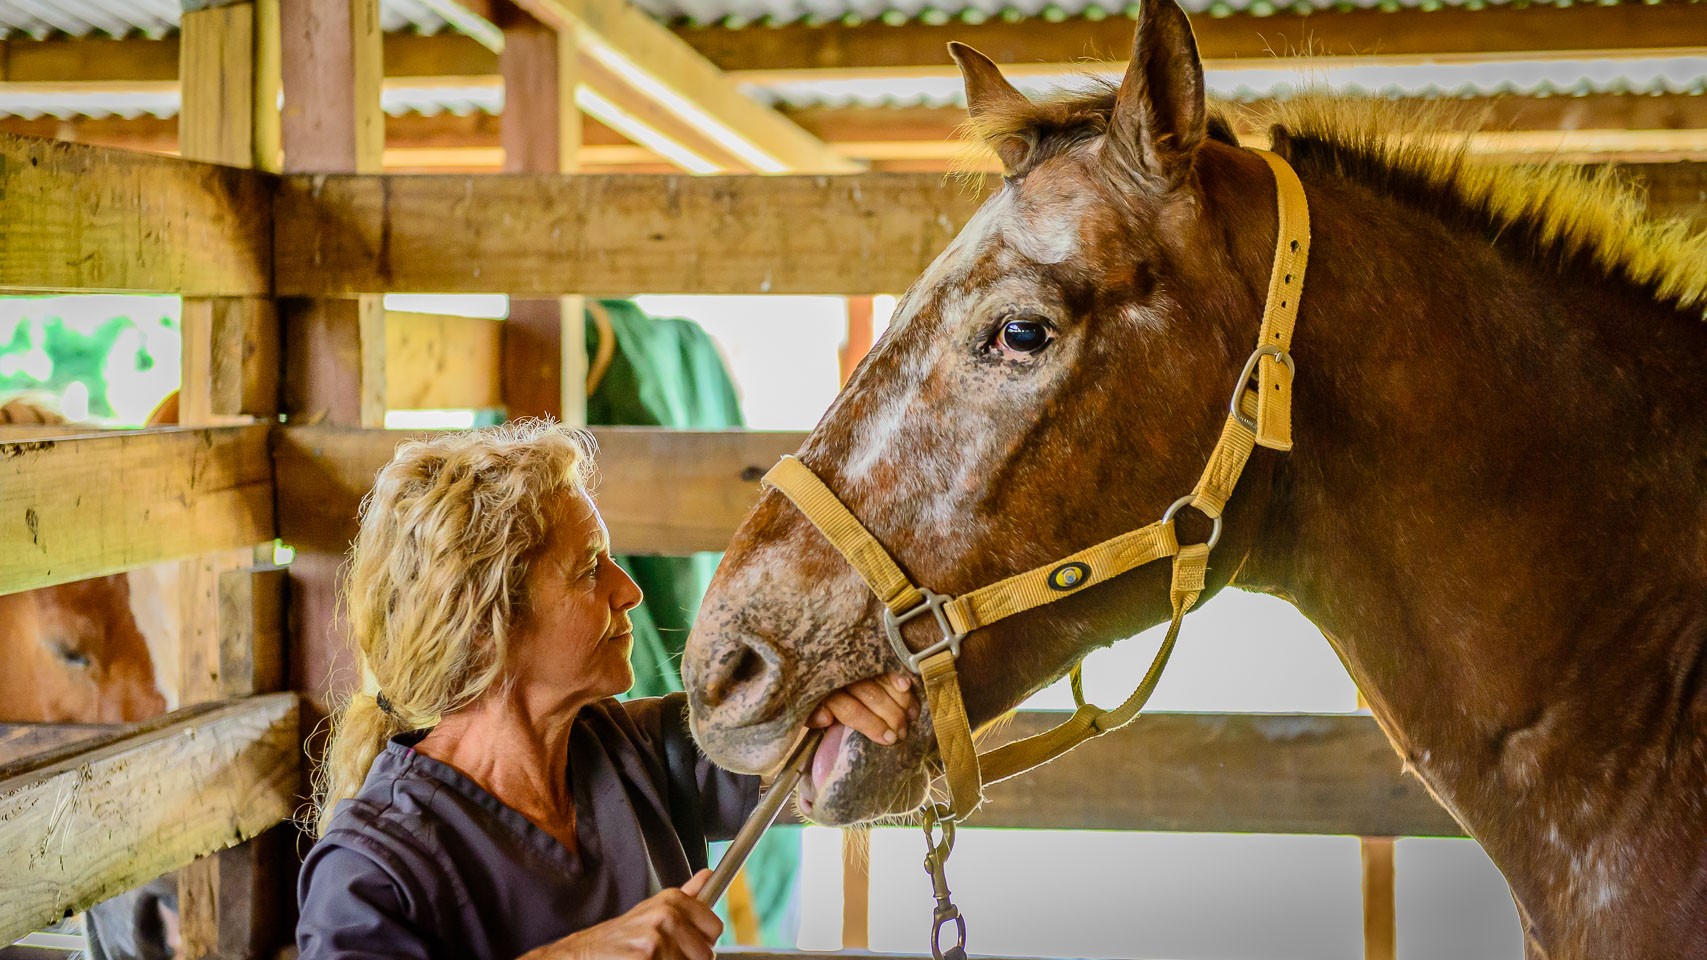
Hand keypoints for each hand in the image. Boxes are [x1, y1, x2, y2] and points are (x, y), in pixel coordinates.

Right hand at [520, 870, 721, 959]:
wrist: (580, 954)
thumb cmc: (620, 936)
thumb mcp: (653, 910)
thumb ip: (686, 895)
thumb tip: (709, 874)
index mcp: (672, 901)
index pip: (714, 929)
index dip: (702, 944)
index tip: (685, 946)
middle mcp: (666, 915)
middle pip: (705, 955)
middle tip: (661, 957)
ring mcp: (655, 939)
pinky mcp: (644, 959)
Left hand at [807, 673, 918, 744]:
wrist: (798, 664)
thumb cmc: (809, 697)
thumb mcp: (803, 710)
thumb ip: (812, 716)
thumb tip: (826, 718)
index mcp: (825, 693)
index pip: (851, 710)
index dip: (872, 725)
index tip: (889, 739)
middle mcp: (840, 676)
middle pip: (871, 695)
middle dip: (891, 716)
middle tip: (904, 733)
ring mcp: (852, 664)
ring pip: (880, 680)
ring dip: (899, 699)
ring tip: (911, 716)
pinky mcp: (861, 656)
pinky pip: (882, 665)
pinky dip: (896, 674)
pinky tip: (907, 685)